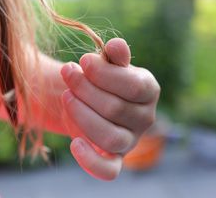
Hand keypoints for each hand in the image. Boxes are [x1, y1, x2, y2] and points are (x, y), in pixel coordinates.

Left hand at [60, 38, 159, 179]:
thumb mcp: (108, 63)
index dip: (104, 74)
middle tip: (67, 73)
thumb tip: (116, 45)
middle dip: (85, 89)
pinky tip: (74, 144)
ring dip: (82, 115)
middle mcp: (145, 118)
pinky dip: (91, 161)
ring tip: (66, 96)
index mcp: (148, 90)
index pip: (133, 86)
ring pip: (110, 137)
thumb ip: (114, 56)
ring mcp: (131, 140)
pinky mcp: (115, 158)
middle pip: (115, 109)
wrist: (92, 99)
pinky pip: (109, 170)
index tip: (82, 61)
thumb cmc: (101, 78)